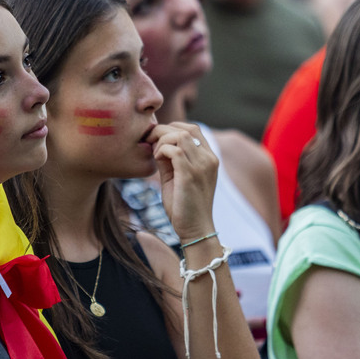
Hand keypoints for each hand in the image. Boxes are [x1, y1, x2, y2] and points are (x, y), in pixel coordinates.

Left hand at [148, 122, 217, 241]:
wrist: (195, 230)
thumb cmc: (184, 205)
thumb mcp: (178, 176)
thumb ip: (171, 158)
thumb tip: (157, 142)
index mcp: (209, 158)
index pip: (193, 129)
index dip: (172, 128)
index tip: (157, 140)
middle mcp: (209, 159)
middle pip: (186, 128)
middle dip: (163, 131)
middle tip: (150, 143)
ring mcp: (202, 166)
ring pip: (179, 136)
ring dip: (161, 140)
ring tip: (155, 155)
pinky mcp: (190, 175)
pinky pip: (173, 150)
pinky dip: (161, 151)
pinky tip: (156, 161)